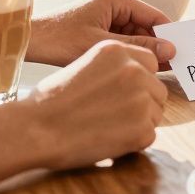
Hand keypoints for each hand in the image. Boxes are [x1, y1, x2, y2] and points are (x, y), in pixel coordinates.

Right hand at [23, 40, 166, 169]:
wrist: (36, 129)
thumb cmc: (51, 100)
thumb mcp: (82, 65)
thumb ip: (113, 67)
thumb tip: (137, 78)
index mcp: (118, 51)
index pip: (150, 63)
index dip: (141, 79)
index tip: (127, 92)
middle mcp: (134, 71)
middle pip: (157, 89)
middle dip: (143, 102)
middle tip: (116, 115)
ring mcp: (141, 100)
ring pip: (156, 113)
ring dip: (139, 122)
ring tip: (108, 128)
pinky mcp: (142, 129)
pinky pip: (149, 135)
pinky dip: (134, 142)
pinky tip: (109, 140)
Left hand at [29, 0, 176, 69]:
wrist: (30, 42)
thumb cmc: (60, 39)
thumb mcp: (102, 45)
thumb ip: (138, 46)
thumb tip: (170, 50)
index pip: (154, 15)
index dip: (169, 34)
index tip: (182, 54)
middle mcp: (115, 4)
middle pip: (147, 26)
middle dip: (157, 46)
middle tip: (171, 69)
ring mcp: (108, 16)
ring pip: (137, 35)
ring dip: (144, 52)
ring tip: (155, 73)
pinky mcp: (101, 28)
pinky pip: (124, 40)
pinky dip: (131, 53)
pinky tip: (137, 69)